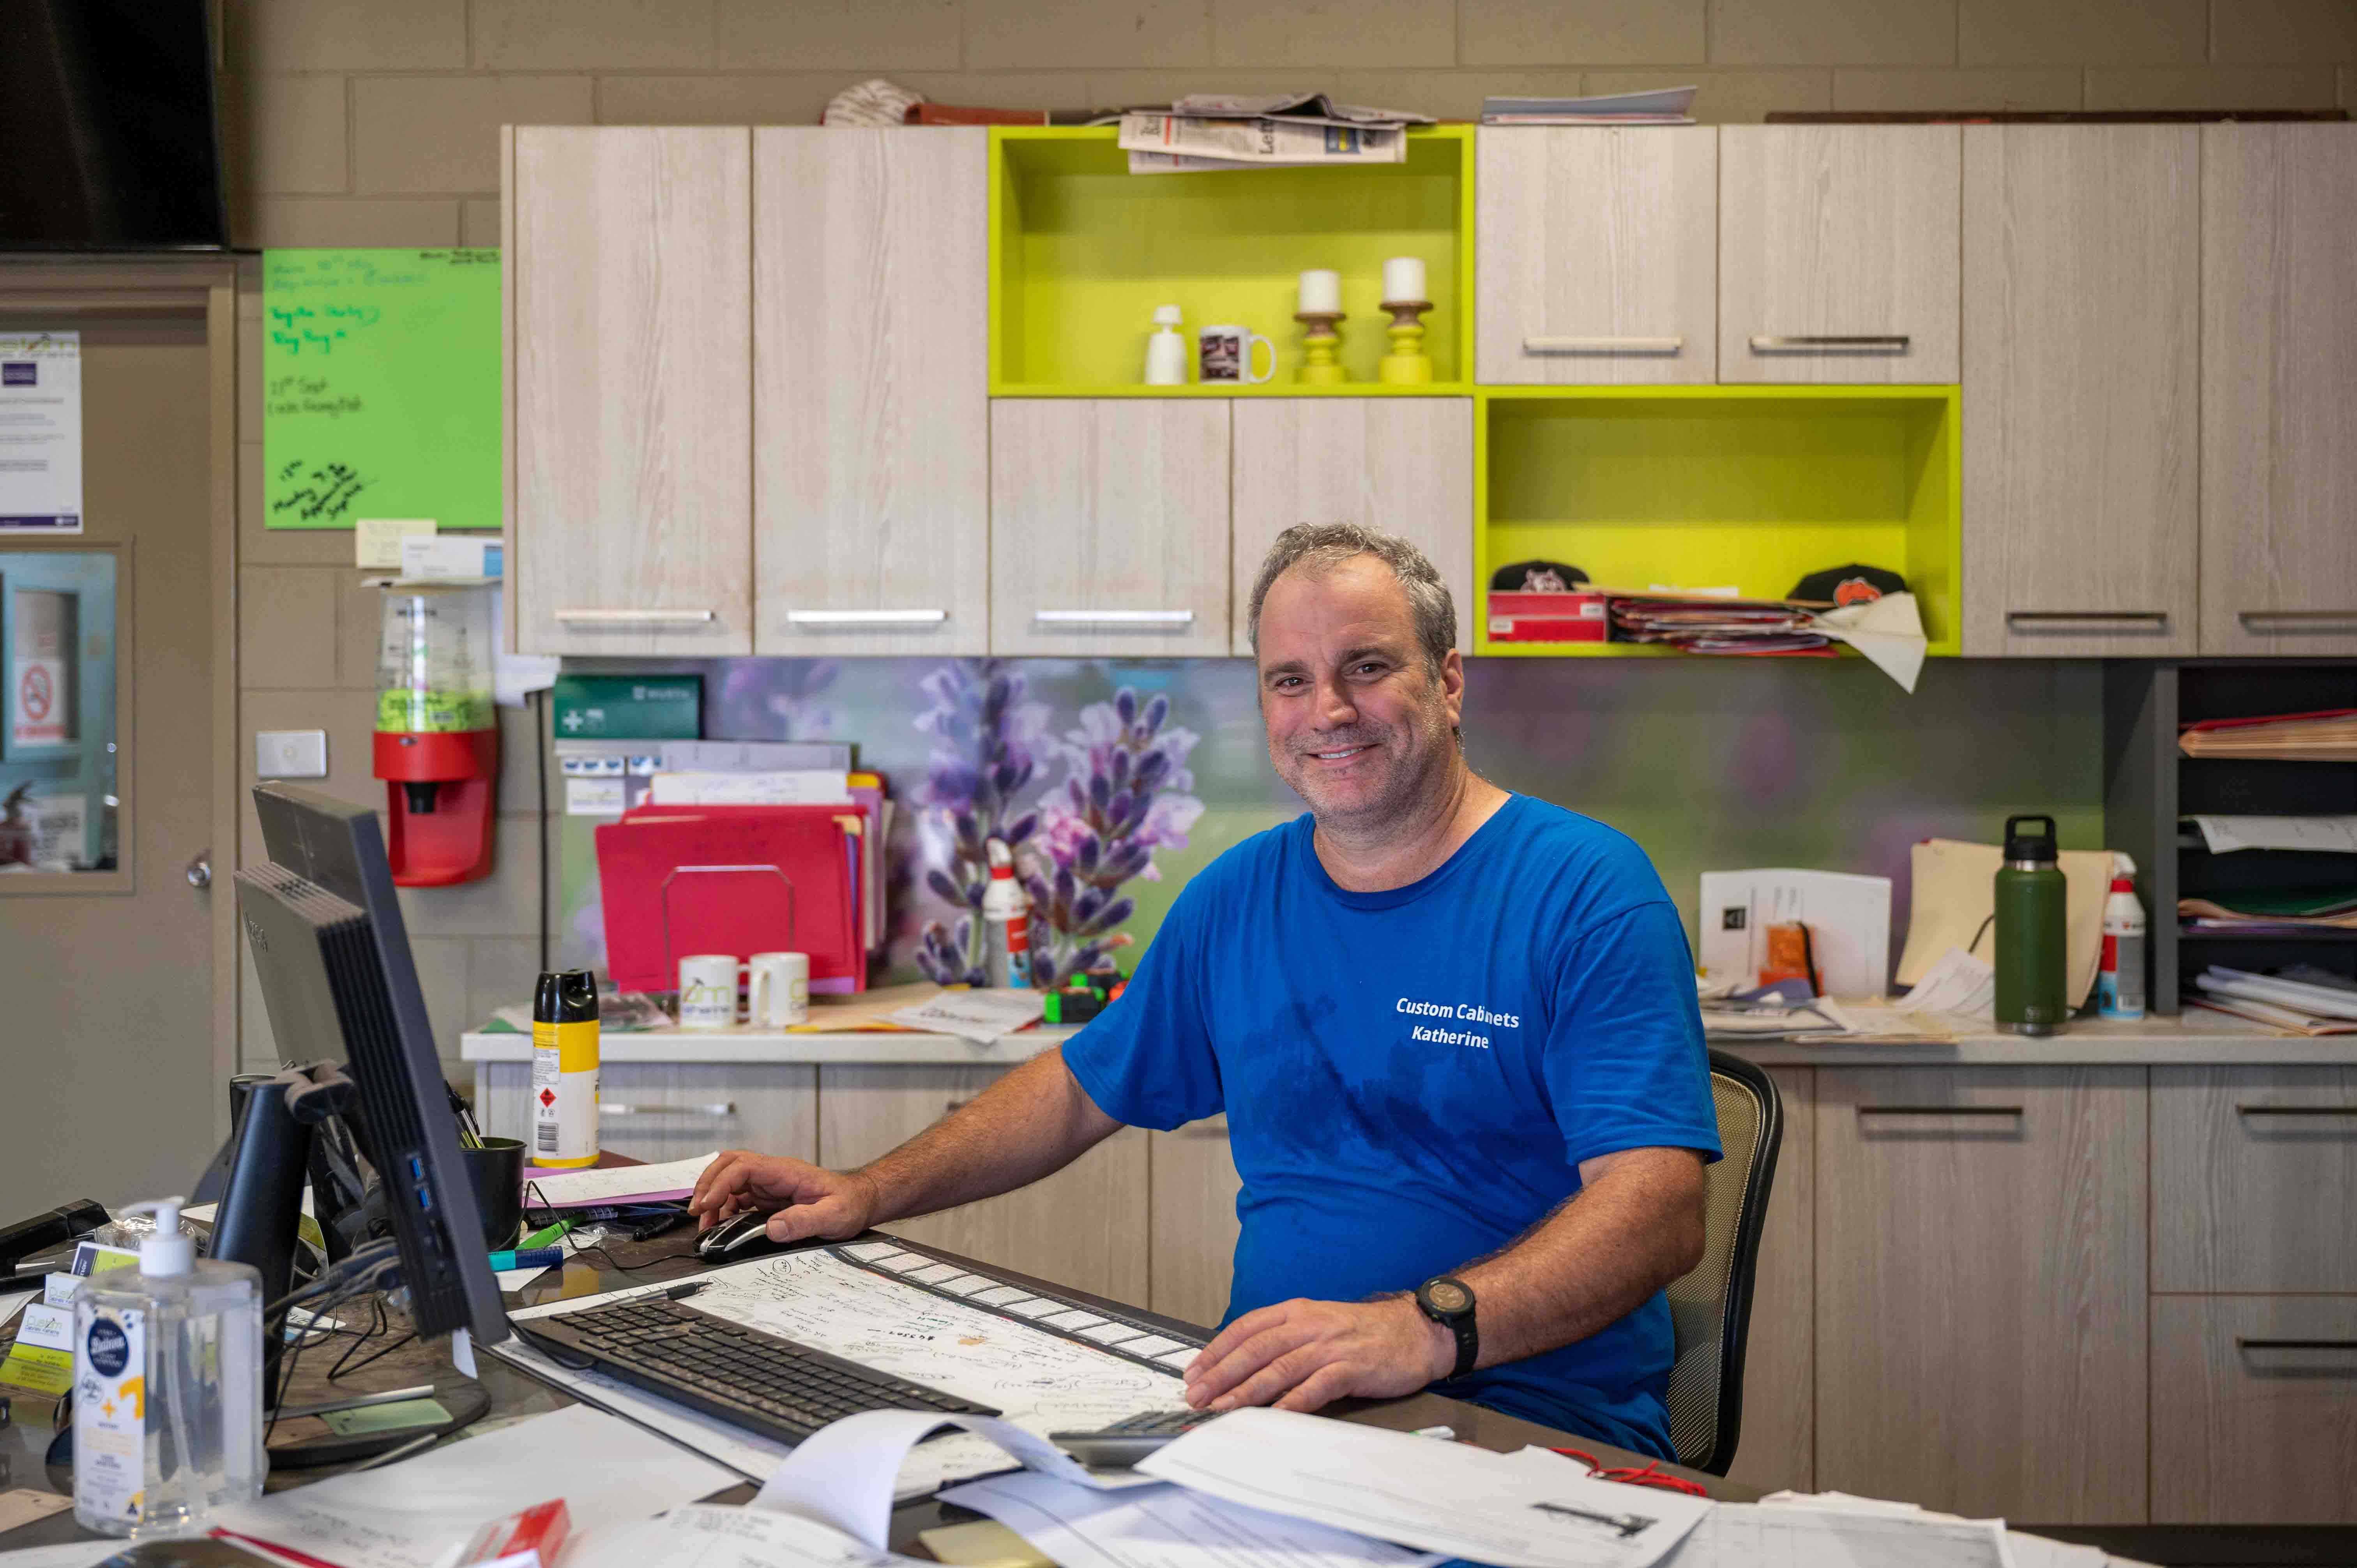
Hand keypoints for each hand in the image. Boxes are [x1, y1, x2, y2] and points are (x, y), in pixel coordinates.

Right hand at [688, 1149, 880, 1242]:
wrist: (860, 1201)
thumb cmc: (849, 1204)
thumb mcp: (833, 1216)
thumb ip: (805, 1221)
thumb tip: (773, 1229)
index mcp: (786, 1172)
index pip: (743, 1167)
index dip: (721, 1183)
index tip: (707, 1205)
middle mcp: (773, 1174)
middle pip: (729, 1165)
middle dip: (708, 1184)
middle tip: (697, 1211)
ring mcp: (769, 1185)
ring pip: (729, 1182)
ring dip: (713, 1200)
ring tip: (706, 1225)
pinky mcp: (768, 1198)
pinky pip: (738, 1198)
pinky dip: (724, 1210)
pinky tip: (721, 1227)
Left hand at [1181, 1297, 1454, 1413]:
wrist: (1415, 1330)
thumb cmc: (1363, 1332)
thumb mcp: (1319, 1323)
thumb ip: (1285, 1339)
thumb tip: (1244, 1366)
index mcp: (1296, 1311)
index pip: (1245, 1328)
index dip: (1216, 1351)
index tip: (1194, 1373)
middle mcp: (1308, 1325)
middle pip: (1255, 1348)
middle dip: (1221, 1374)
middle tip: (1196, 1396)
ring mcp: (1330, 1346)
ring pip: (1279, 1367)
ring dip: (1247, 1389)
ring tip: (1222, 1408)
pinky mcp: (1351, 1367)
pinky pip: (1316, 1386)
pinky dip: (1293, 1401)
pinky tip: (1274, 1415)